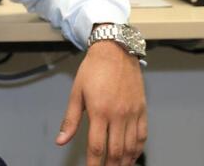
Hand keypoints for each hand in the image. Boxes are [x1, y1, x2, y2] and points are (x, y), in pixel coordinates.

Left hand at [55, 41, 146, 164]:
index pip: (97, 147)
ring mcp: (132, 113)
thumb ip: (70, 120)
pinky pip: (142, 135)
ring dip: (125, 162)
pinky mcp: (142, 109)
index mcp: (99, 111)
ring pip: (131, 147)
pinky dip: (138, 150)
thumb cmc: (94, 69)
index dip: (94, 164)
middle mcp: (118, 114)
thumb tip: (61, 140)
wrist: (115, 50)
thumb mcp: (76, 93)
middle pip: (116, 151)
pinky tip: (132, 157)